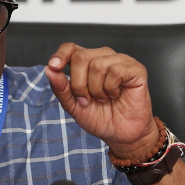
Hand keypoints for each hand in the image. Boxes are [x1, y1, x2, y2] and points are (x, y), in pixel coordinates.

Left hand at [44, 43, 159, 158]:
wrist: (121, 135)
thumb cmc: (100, 118)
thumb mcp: (73, 106)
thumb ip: (61, 88)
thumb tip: (49, 69)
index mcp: (87, 63)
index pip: (71, 48)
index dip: (60, 55)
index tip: (54, 66)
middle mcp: (103, 57)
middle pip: (80, 57)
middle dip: (79, 84)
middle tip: (87, 100)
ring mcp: (121, 61)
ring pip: (97, 64)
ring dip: (96, 89)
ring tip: (103, 98)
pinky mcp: (136, 69)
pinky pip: (115, 71)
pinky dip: (111, 88)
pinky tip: (116, 95)